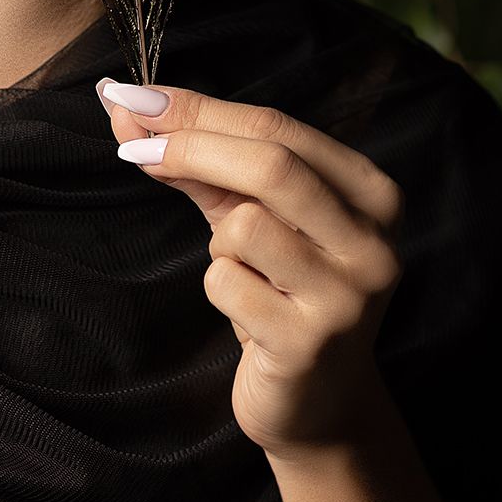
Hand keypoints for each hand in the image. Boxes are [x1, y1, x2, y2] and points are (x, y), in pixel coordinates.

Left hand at [97, 77, 405, 460]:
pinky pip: (227, 284)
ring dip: (219, 245)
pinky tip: (248, 314)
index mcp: (370, 193)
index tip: (134, 97)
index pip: (277, 129)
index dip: (199, 111)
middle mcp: (372, 239)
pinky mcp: (309, 342)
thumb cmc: (279, 293)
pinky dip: (220, 290)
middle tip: (131, 144)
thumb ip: (200, 166)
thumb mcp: (250, 219)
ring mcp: (348, 294)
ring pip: (244, 227)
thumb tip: (128, 109)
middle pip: (271, 165)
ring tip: (244, 274)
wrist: (318, 404)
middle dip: (189, 146)